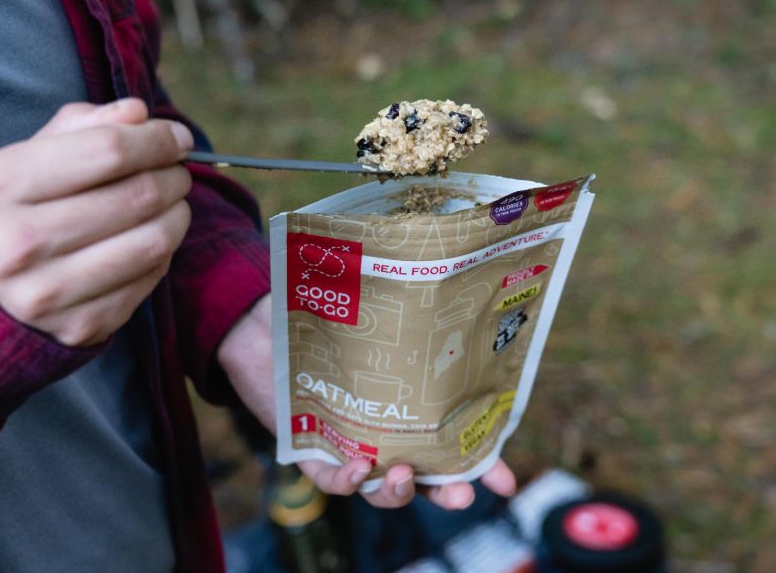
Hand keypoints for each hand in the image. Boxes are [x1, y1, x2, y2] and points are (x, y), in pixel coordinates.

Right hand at [0, 99, 193, 345]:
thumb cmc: (3, 211)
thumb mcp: (19, 159)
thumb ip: (79, 127)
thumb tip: (139, 114)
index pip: (106, 151)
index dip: (157, 139)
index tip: (178, 136)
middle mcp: (18, 244)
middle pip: (138, 196)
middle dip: (173, 176)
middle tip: (177, 171)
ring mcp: (49, 293)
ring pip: (154, 241)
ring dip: (178, 214)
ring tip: (171, 203)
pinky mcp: (79, 327)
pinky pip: (150, 279)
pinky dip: (162, 253)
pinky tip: (148, 240)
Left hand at [217, 294, 517, 509]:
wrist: (268, 329)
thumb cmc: (330, 322)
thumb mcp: (377, 318)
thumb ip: (411, 313)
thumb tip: (452, 278)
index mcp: (412, 411)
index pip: (453, 447)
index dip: (481, 468)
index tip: (507, 484)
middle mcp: (387, 436)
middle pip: (424, 480)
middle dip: (446, 494)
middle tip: (462, 496)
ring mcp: (352, 448)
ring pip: (381, 491)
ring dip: (398, 491)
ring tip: (402, 473)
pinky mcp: (312, 453)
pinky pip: (331, 482)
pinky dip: (347, 482)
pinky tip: (357, 466)